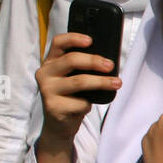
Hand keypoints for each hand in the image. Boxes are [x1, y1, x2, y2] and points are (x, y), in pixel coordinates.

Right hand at [35, 32, 120, 150]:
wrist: (60, 123)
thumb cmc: (72, 96)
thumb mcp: (75, 77)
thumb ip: (84, 68)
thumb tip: (108, 62)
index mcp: (51, 62)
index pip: (58, 43)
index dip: (74, 38)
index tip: (90, 40)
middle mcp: (45, 73)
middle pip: (71, 60)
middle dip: (94, 61)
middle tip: (110, 65)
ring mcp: (47, 90)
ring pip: (79, 81)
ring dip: (101, 82)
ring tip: (116, 83)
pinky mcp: (53, 107)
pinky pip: (80, 102)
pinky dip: (89, 104)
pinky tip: (88, 105)